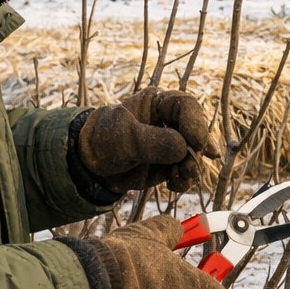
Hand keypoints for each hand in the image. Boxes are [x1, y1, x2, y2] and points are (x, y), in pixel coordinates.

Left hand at [78, 87, 221, 192]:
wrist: (92, 166)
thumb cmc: (104, 141)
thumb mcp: (124, 138)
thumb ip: (153, 142)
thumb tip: (184, 148)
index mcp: (158, 103)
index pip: (186, 105)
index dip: (195, 123)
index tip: (195, 143)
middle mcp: (169, 121)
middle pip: (197, 131)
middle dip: (195, 151)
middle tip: (187, 167)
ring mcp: (172, 144)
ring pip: (195, 154)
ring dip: (191, 168)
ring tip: (177, 177)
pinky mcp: (171, 163)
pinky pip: (187, 172)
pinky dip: (184, 180)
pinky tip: (174, 185)